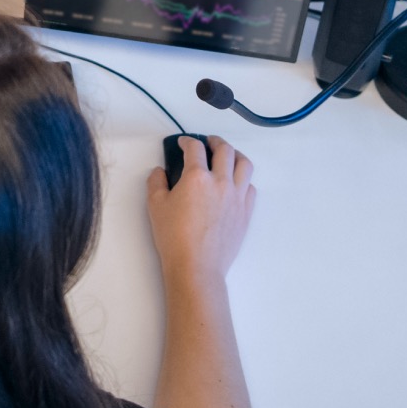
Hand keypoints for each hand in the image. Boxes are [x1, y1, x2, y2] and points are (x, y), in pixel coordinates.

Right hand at [146, 135, 254, 289]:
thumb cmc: (174, 238)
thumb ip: (156, 182)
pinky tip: (235, 183)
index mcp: (197, 177)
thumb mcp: (155, 206)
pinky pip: (250, 187)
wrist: (196, 266)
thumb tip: (160, 172)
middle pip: (225, 150)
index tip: (183, 143)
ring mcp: (237, 197)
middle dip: (215, 141)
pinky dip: (243, 180)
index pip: (195, 148)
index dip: (187, 141)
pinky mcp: (246, 212)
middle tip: (208, 142)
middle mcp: (221, 182)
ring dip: (236, 155)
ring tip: (228, 156)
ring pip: (245, 165)